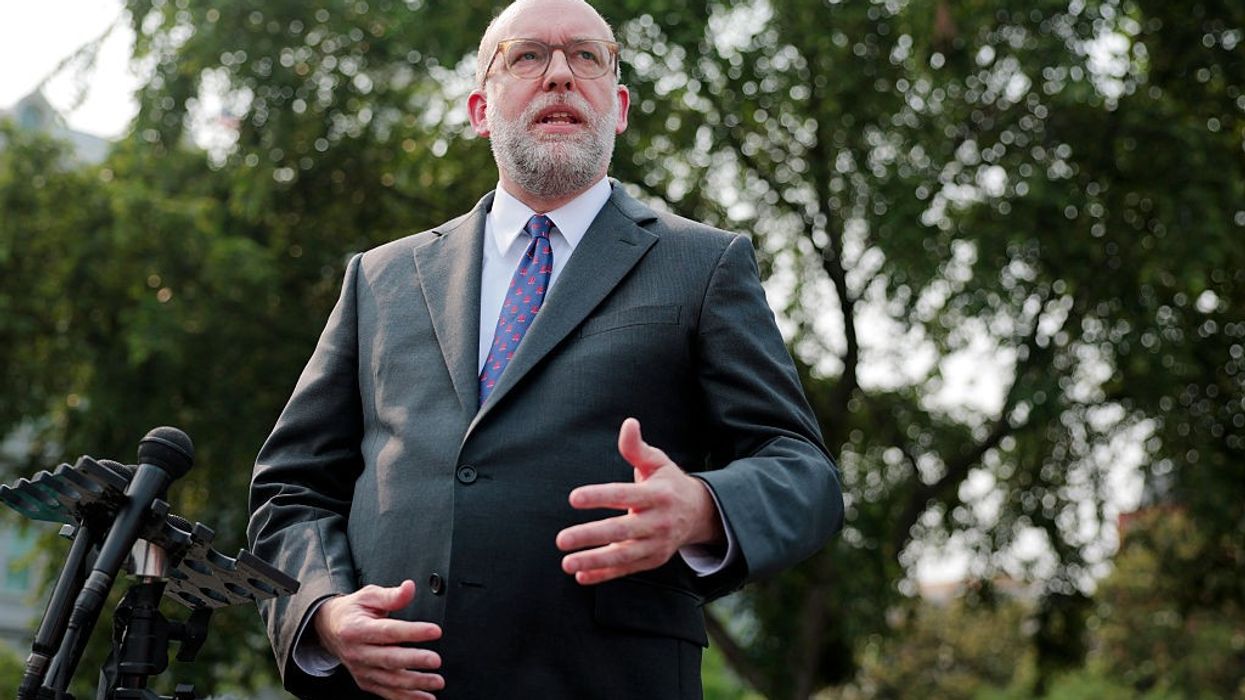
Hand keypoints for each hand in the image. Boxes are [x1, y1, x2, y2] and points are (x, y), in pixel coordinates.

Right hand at [313, 580, 443, 698]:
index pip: (388, 631)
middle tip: (436, 660)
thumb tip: (409, 588)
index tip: (435, 631)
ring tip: (437, 681)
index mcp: (356, 629)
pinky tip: (426, 698)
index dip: (412, 632)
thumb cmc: (352, 611)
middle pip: (389, 659)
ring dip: (415, 683)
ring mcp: (361, 670)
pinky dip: (407, 697)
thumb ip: (391, 595)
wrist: (330, 628)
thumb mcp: (368, 596)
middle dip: (414, 661)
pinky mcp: (366, 681)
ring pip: (390, 680)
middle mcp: (357, 652)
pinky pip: (388, 692)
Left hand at [556, 418, 723, 584]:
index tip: (573, 498)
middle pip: (622, 530)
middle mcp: (658, 521)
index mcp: (657, 494)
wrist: (700, 514)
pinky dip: (604, 574)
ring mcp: (657, 544)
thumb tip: (628, 424)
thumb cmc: (669, 483)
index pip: (624, 495)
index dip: (599, 496)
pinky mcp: (653, 560)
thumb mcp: (658, 462)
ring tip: (567, 563)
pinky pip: (626, 569)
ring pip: (623, 555)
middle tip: (561, 539)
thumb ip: (637, 448)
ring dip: (594, 561)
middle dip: (591, 535)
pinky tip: (581, 576)